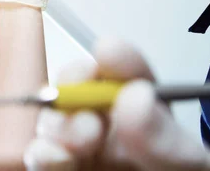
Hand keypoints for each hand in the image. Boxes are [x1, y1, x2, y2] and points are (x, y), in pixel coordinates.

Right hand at [23, 38, 209, 170]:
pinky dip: (42, 154)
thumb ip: (168, 140)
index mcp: (148, 119)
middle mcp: (111, 131)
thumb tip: (135, 96)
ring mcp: (83, 155)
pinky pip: (41, 158)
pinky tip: (54, 158)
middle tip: (91, 113)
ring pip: (54, 123)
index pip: (131, 78)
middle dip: (77, 90)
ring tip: (76, 143)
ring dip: (57, 124)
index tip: (110, 52)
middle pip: (81, 93)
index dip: (120, 61)